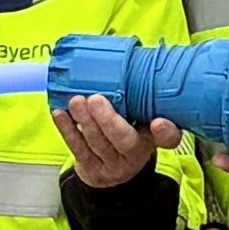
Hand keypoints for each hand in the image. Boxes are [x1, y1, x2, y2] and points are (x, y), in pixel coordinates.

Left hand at [56, 94, 181, 187]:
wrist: (112, 170)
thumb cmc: (127, 132)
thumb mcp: (140, 118)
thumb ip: (140, 98)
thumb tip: (128, 59)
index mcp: (153, 138)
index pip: (168, 138)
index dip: (165, 132)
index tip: (159, 122)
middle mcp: (136, 154)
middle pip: (125, 141)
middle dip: (109, 120)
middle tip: (96, 99)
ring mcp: (113, 164)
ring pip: (98, 144)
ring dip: (85, 121)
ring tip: (76, 102)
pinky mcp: (91, 168)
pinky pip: (78, 149)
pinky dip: (67, 130)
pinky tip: (60, 114)